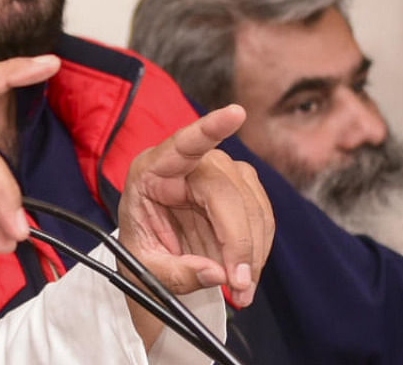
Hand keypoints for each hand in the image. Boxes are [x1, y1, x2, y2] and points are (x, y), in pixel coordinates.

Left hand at [117, 105, 273, 311]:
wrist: (152, 259)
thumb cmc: (141, 254)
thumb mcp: (145, 269)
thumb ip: (178, 272)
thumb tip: (217, 273)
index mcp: (150, 172)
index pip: (181, 145)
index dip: (209, 129)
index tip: (236, 113)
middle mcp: (185, 165)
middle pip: (225, 191)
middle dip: (238, 241)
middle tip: (240, 285)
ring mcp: (214, 173)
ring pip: (250, 203)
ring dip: (254, 251)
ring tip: (242, 289)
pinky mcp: (237, 188)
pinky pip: (261, 214)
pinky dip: (260, 247)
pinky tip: (248, 271)